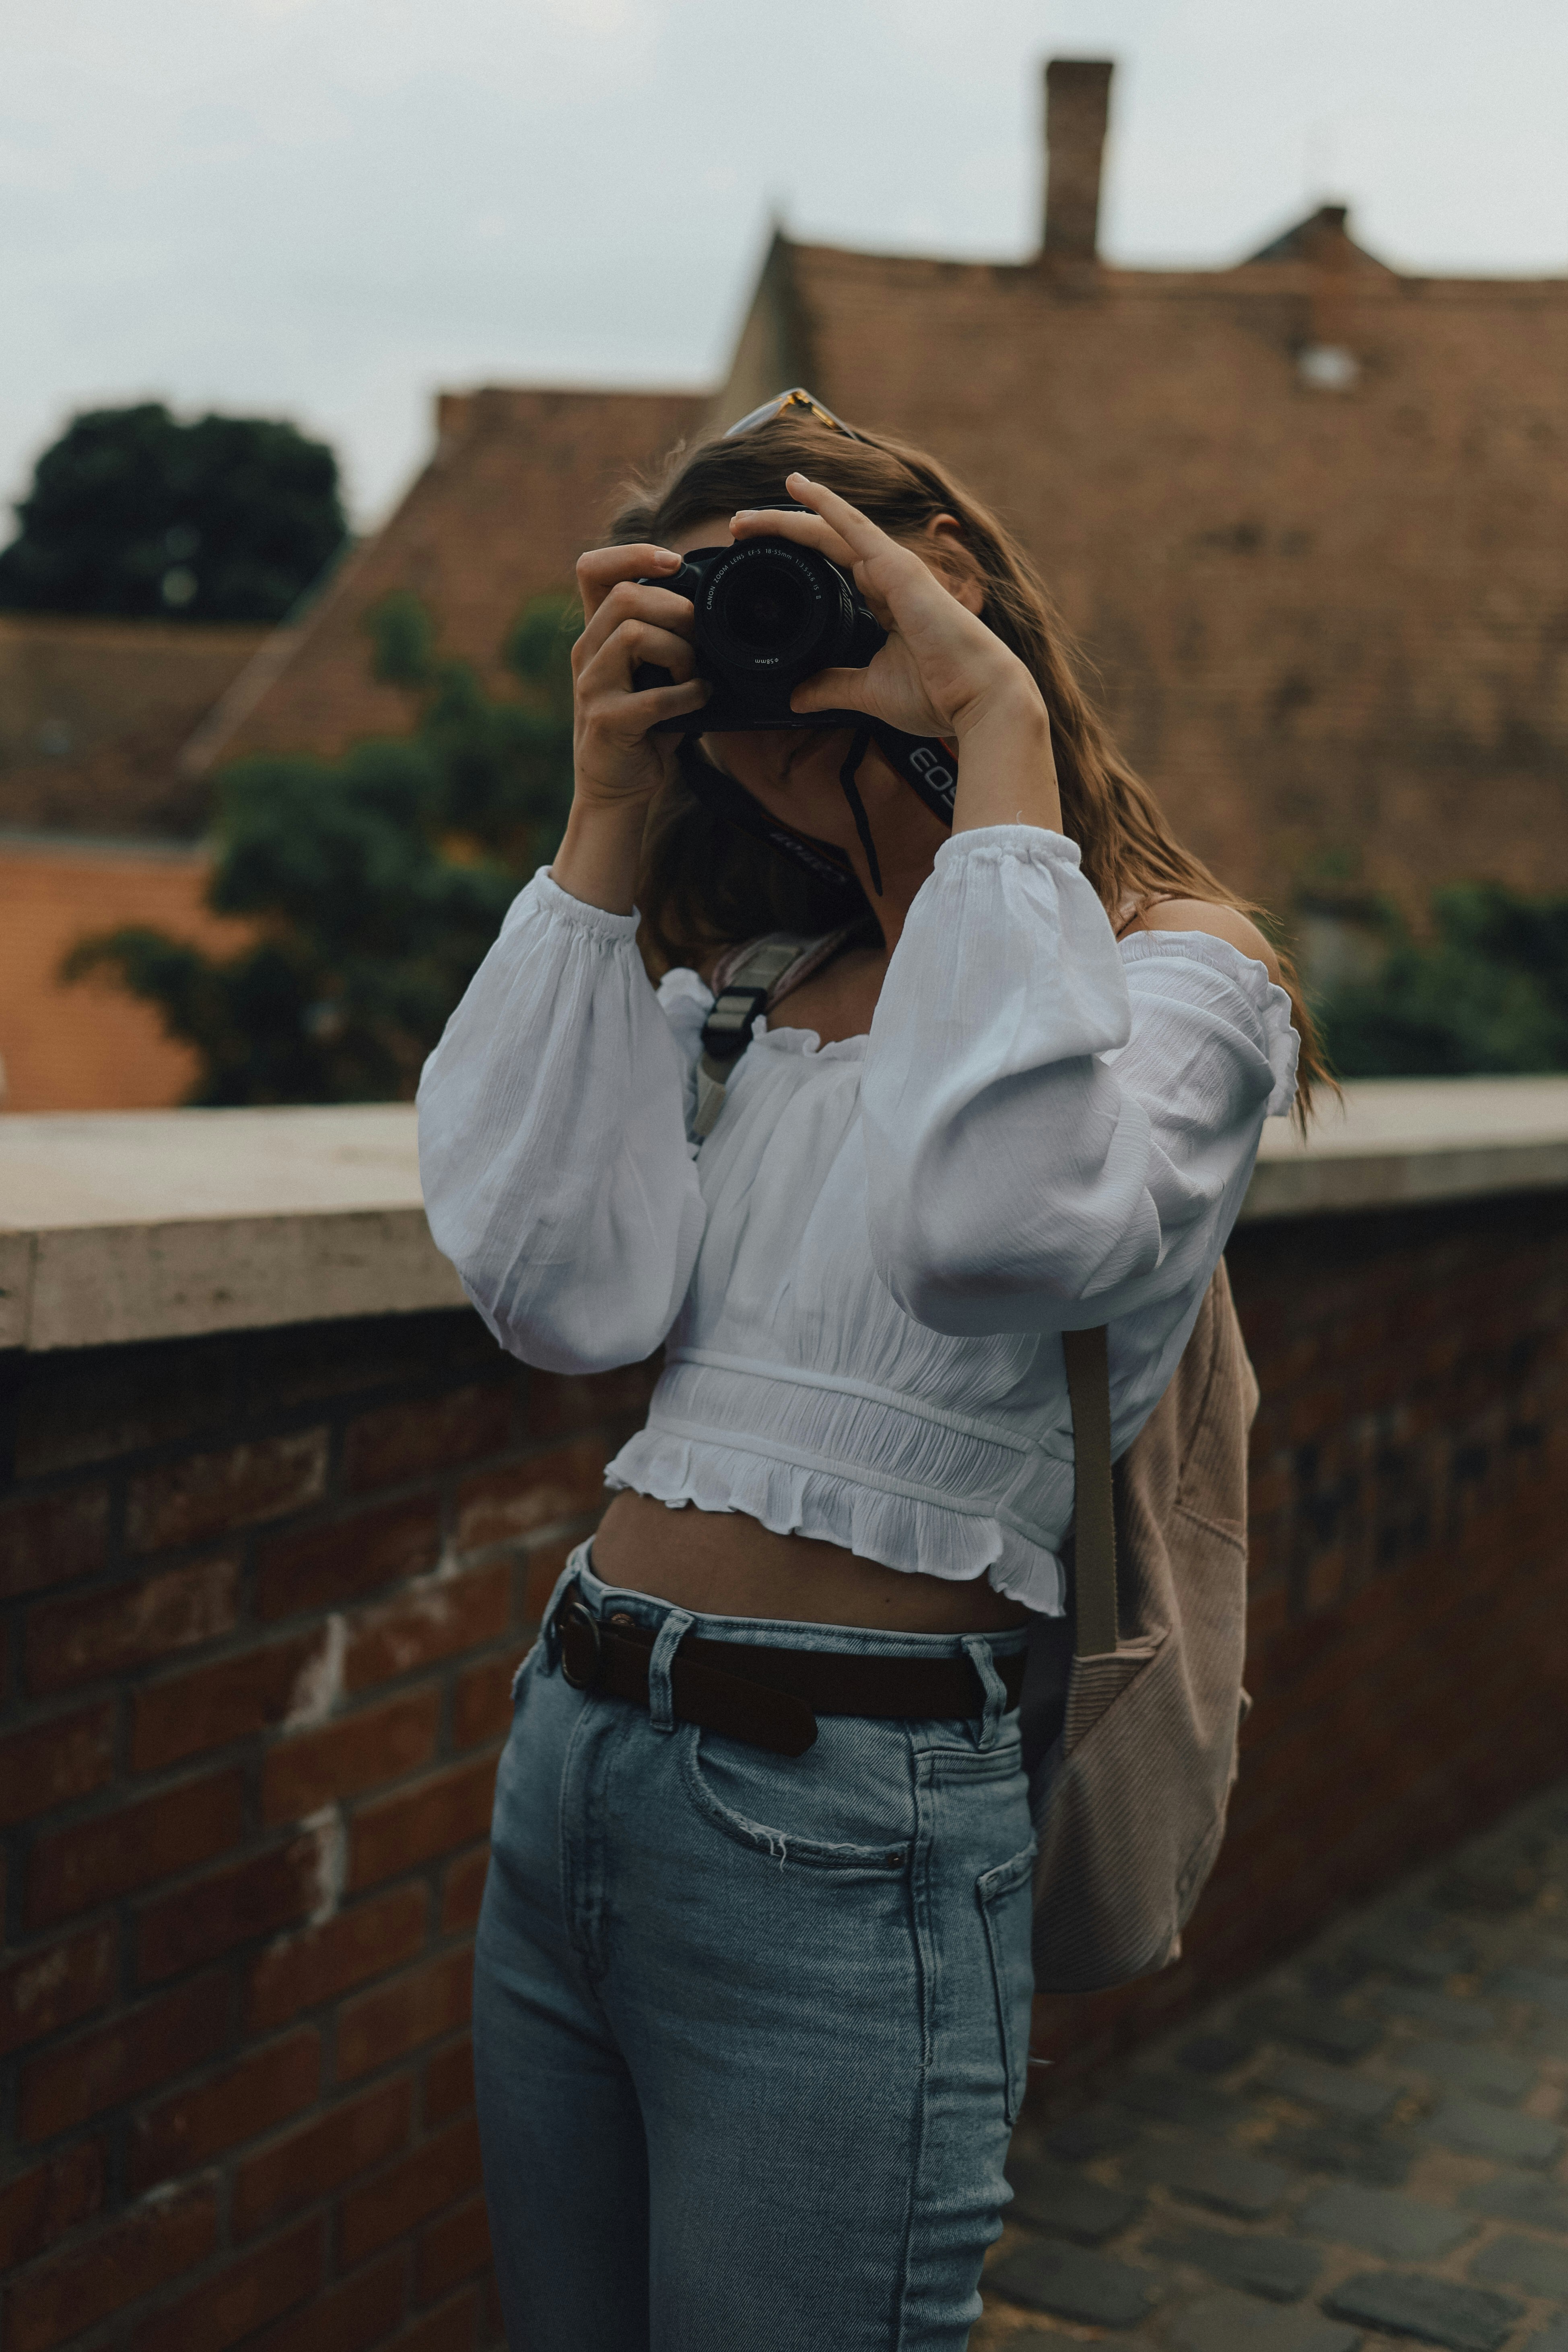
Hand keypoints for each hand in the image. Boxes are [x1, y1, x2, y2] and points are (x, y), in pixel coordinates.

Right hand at [569, 544, 708, 810]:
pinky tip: (699, 700)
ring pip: (634, 635)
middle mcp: (586, 652)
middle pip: (625, 597)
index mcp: (597, 633)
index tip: (674, 562)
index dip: (632, 553)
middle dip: (676, 610)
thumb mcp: (651, 671)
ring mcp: (591, 687)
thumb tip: (715, 604)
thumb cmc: (644, 726)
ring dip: (680, 651)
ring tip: (694, 674)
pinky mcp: (606, 721)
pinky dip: (687, 696)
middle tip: (701, 638)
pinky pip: (654, 695)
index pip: (592, 569)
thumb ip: (667, 636)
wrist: (616, 787)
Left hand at [730, 473, 1040, 742]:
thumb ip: (832, 687)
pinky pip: (854, 527)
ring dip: (787, 517)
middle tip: (737, 528)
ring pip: (831, 529)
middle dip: (780, 531)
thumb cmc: (938, 696)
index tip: (758, 555)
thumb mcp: (869, 692)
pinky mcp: (898, 569)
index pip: (833, 566)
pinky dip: (825, 504)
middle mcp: (889, 577)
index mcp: (886, 602)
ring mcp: (894, 568)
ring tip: (745, 515)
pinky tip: (798, 486)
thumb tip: (795, 697)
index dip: (797, 554)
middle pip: (824, 542)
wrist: (979, 701)